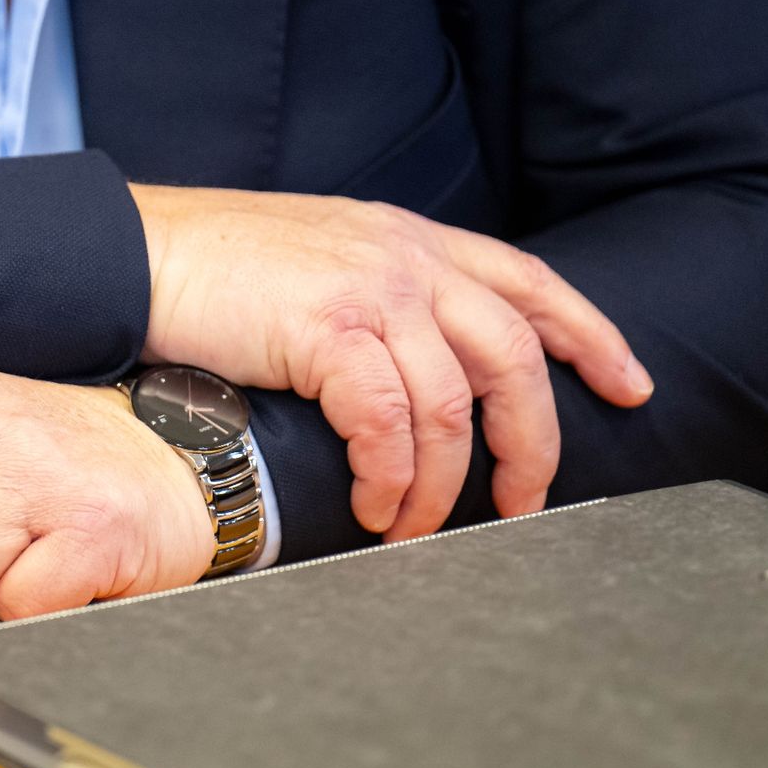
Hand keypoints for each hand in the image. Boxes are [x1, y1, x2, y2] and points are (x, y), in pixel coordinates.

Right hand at [131, 185, 651, 540]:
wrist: (138, 252)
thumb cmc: (215, 270)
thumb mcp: (320, 262)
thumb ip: (377, 299)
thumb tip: (409, 374)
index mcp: (411, 239)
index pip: (529, 282)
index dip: (588, 336)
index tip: (629, 386)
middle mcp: (406, 258)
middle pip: (512, 357)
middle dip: (531, 443)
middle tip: (521, 505)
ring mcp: (371, 290)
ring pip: (451, 406)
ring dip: (439, 485)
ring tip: (411, 528)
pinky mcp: (328, 329)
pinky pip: (388, 423)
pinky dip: (388, 477)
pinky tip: (370, 504)